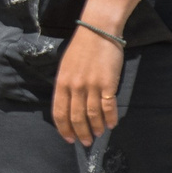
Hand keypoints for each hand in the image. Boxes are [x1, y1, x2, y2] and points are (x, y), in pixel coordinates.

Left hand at [52, 25, 124, 146]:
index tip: (69, 138)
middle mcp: (75, 87)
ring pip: (93, 115)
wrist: (98, 31)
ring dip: (96, 128)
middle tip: (86, 141)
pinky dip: (110, 118)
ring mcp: (91, 86)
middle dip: (81, 133)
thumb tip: (69, 106)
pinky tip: (112, 124)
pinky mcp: (107, 84)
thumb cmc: (81, 48)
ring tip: (99, 133)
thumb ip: (66, 86)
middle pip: (76, 117)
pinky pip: (108, 107)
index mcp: (62, 83)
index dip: (64, 128)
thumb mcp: (66, 67)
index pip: (59, 113)